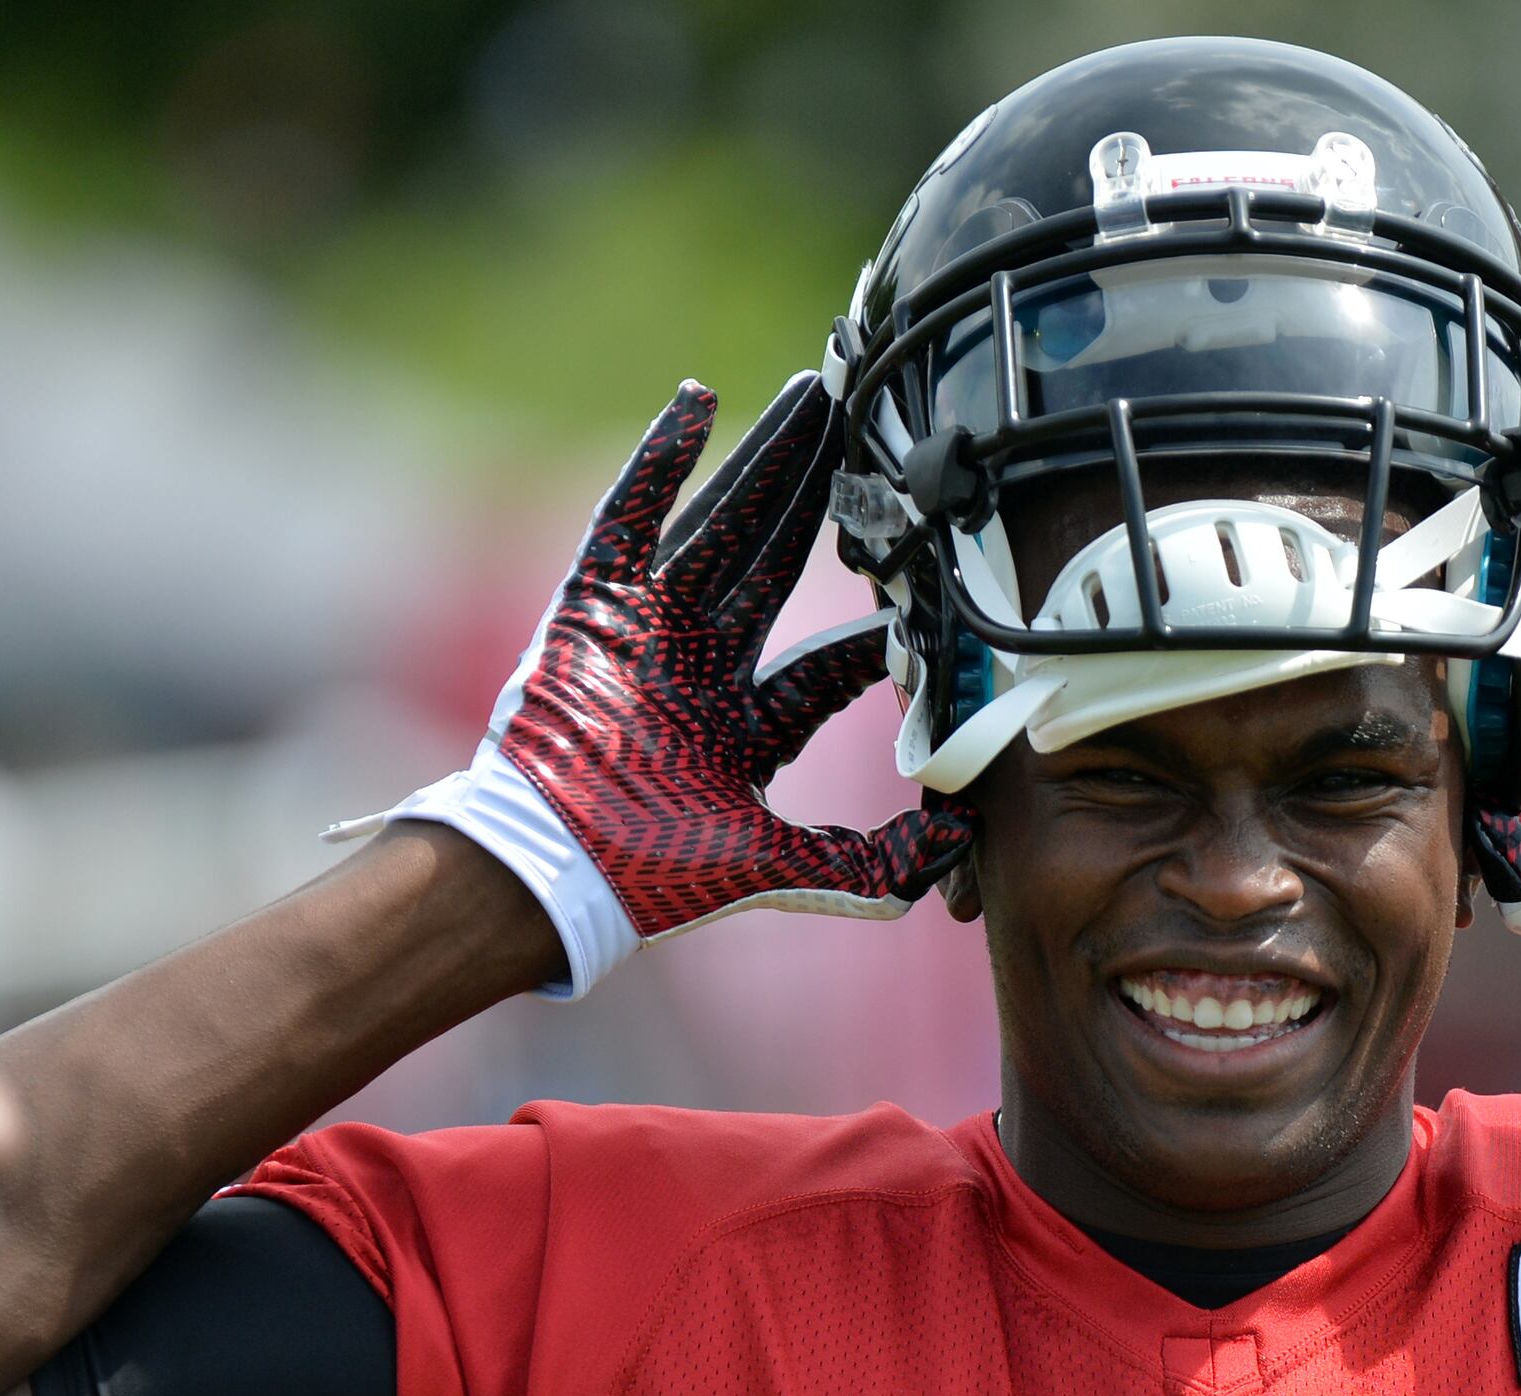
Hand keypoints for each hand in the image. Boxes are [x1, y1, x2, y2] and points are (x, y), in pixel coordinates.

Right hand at [380, 377, 973, 995]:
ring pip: (722, 521)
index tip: (930, 580)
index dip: (878, 627)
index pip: (828, 661)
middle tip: (866, 434)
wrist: (557, 866)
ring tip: (815, 397)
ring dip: (768, 458)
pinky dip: (659, 457)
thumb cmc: (655, 874)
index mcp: (745, 725)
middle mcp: (701, 664)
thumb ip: (872, 865)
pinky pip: (630, 512)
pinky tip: (699, 400)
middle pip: (777, 561)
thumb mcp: (782, 868)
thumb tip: (963, 845)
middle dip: (821, 500)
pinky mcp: (593, 600)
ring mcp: (648, 625)